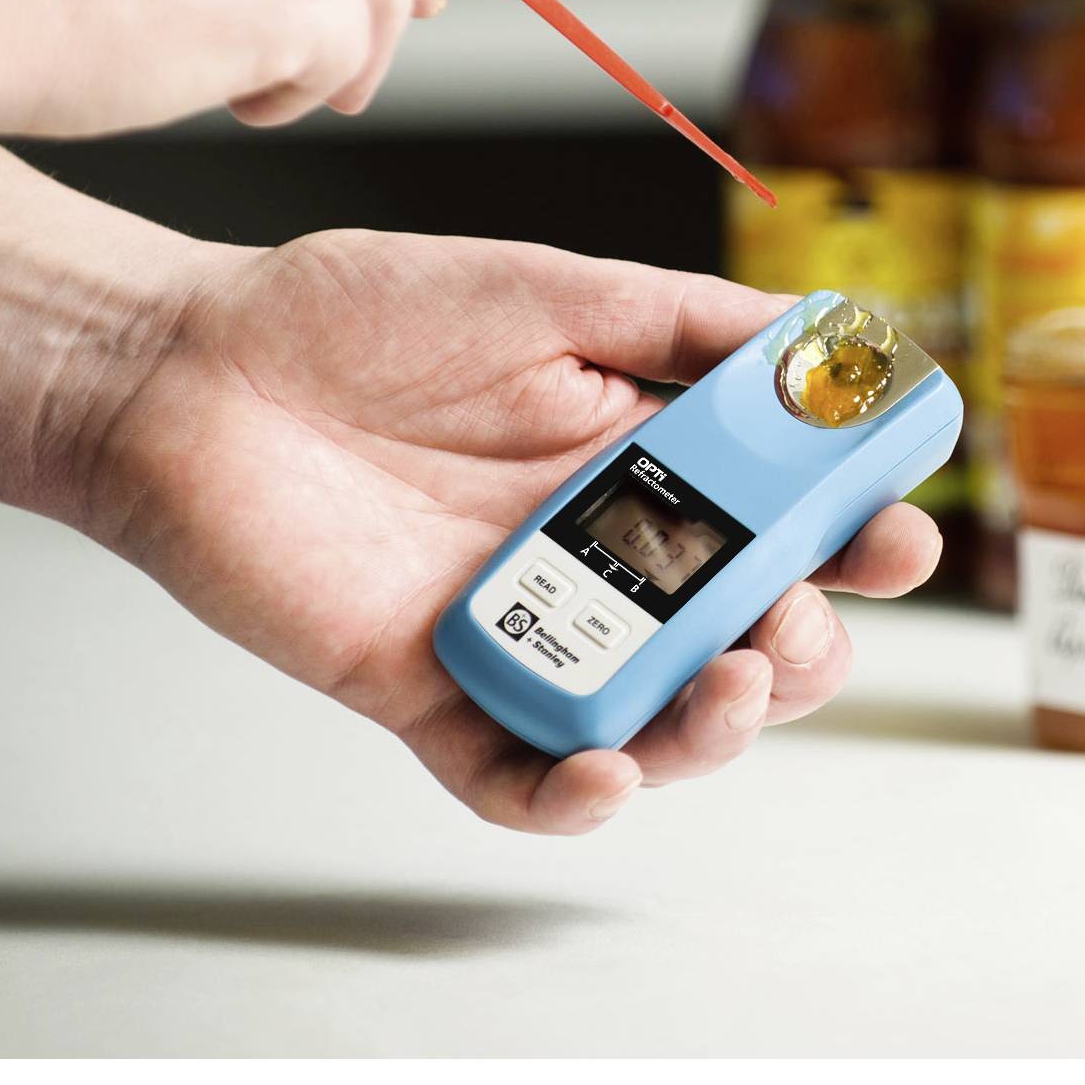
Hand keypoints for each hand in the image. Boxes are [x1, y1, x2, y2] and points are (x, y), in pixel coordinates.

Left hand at [81, 233, 942, 833]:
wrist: (187, 369)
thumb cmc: (351, 315)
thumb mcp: (546, 290)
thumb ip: (681, 321)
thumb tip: (821, 335)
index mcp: (638, 462)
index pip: (779, 522)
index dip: (852, 538)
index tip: (897, 532)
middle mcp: (595, 559)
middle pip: (742, 639)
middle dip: (805, 647)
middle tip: (801, 618)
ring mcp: (520, 635)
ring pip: (655, 723)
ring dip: (721, 726)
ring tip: (737, 682)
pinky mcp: (431, 693)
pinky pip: (517, 779)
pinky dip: (574, 794)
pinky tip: (606, 763)